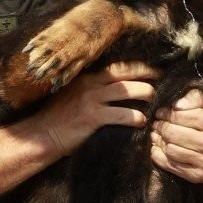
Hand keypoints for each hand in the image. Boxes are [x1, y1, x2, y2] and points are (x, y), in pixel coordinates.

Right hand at [32, 61, 159, 155]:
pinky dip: (135, 117)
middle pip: (124, 73)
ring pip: (126, 90)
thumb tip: (112, 92)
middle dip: (146, 74)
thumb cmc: (57, 119)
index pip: (116, 67)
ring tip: (154, 99)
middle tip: (161, 80)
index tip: (151, 70)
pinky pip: (121, 114)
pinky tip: (141, 122)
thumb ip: (90, 91)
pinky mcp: (92, 117)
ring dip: (144, 93)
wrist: (41, 135)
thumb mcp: (72, 97)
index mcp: (86, 78)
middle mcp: (90, 84)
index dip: (136, 67)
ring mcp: (91, 100)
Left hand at [150, 89, 202, 182]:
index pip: (178, 116)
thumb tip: (177, 104)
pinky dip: (159, 156)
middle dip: (160, 127)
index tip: (161, 112)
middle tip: (157, 124)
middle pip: (172, 133)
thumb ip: (195, 98)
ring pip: (170, 149)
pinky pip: (171, 165)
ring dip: (159, 141)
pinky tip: (157, 148)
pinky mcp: (199, 176)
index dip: (166, 113)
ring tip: (157, 135)